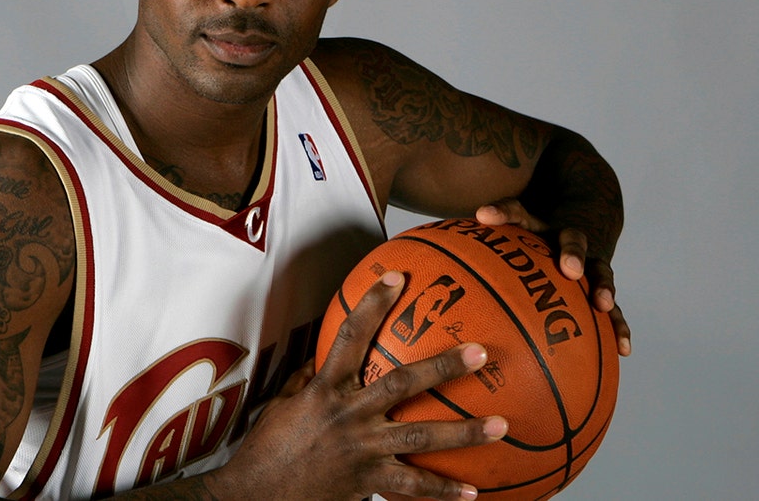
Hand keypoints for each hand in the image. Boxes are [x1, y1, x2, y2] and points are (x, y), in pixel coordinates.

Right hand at [208, 272, 507, 500]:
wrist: (256, 496)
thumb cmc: (266, 449)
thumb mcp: (282, 405)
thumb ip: (308, 381)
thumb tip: (324, 357)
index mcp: (324, 389)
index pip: (350, 336)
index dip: (373, 305)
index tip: (398, 279)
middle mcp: (348, 414)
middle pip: (402, 384)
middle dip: (444, 367)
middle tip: (480, 353)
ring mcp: (361, 449)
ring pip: (421, 438)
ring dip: (465, 432)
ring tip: (502, 425)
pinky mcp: (367, 482)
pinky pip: (412, 487)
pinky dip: (443, 491)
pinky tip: (473, 493)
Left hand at [476, 201, 631, 356]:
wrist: (586, 200)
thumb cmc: (528, 225)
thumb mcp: (502, 221)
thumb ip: (464, 238)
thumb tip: (413, 260)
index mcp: (537, 221)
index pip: (519, 209)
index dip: (502, 212)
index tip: (483, 216)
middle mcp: (566, 236)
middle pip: (571, 239)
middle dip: (570, 252)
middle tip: (567, 268)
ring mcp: (588, 258)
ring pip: (598, 270)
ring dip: (601, 286)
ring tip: (603, 305)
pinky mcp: (599, 280)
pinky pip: (612, 306)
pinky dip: (618, 325)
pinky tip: (624, 349)